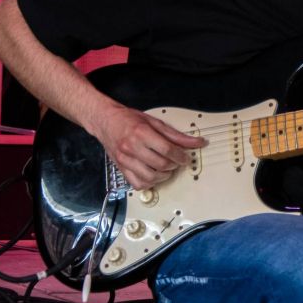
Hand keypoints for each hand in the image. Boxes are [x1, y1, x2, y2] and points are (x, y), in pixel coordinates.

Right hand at [91, 104, 206, 189]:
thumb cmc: (129, 119)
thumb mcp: (155, 122)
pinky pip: (137, 183)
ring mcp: (125, 160)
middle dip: (174, 165)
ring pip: (149, 177)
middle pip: (160, 164)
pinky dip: (149, 183)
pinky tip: (154, 175)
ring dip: (163, 176)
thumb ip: (176, 135)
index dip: (180, 156)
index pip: (167, 149)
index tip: (185, 158)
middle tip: (177, 162)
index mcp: (141, 133)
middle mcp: (131, 147)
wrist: (106, 121)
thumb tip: (196, 142)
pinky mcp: (121, 168)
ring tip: (167, 169)